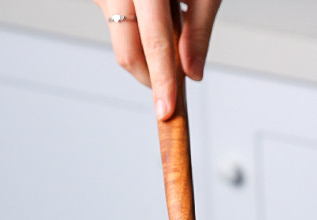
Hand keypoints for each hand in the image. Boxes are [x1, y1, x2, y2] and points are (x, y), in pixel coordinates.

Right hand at [95, 0, 221, 118]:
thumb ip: (198, 30)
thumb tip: (192, 74)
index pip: (153, 44)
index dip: (162, 82)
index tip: (166, 111)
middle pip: (127, 53)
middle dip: (152, 77)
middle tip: (174, 83)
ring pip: (123, 41)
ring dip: (149, 49)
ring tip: (170, 17)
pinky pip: (118, 23)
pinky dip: (139, 29)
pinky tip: (156, 9)